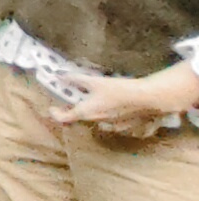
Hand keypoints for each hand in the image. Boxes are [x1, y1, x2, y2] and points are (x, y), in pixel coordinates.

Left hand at [49, 61, 198, 139]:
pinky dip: (105, 114)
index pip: (64, 118)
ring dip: (89, 112)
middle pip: (79, 118)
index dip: (56, 113)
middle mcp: (97, 121)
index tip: (52, 107)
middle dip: (73, 110)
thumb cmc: (119, 90)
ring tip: (90, 100)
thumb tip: (59, 75)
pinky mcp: (124, 124)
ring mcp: (111, 124)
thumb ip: (76, 79)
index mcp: (86, 112)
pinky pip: (109, 121)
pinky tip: (110, 105)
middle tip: (70, 100)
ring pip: (94, 119)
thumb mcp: (95, 81)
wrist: (147, 99)